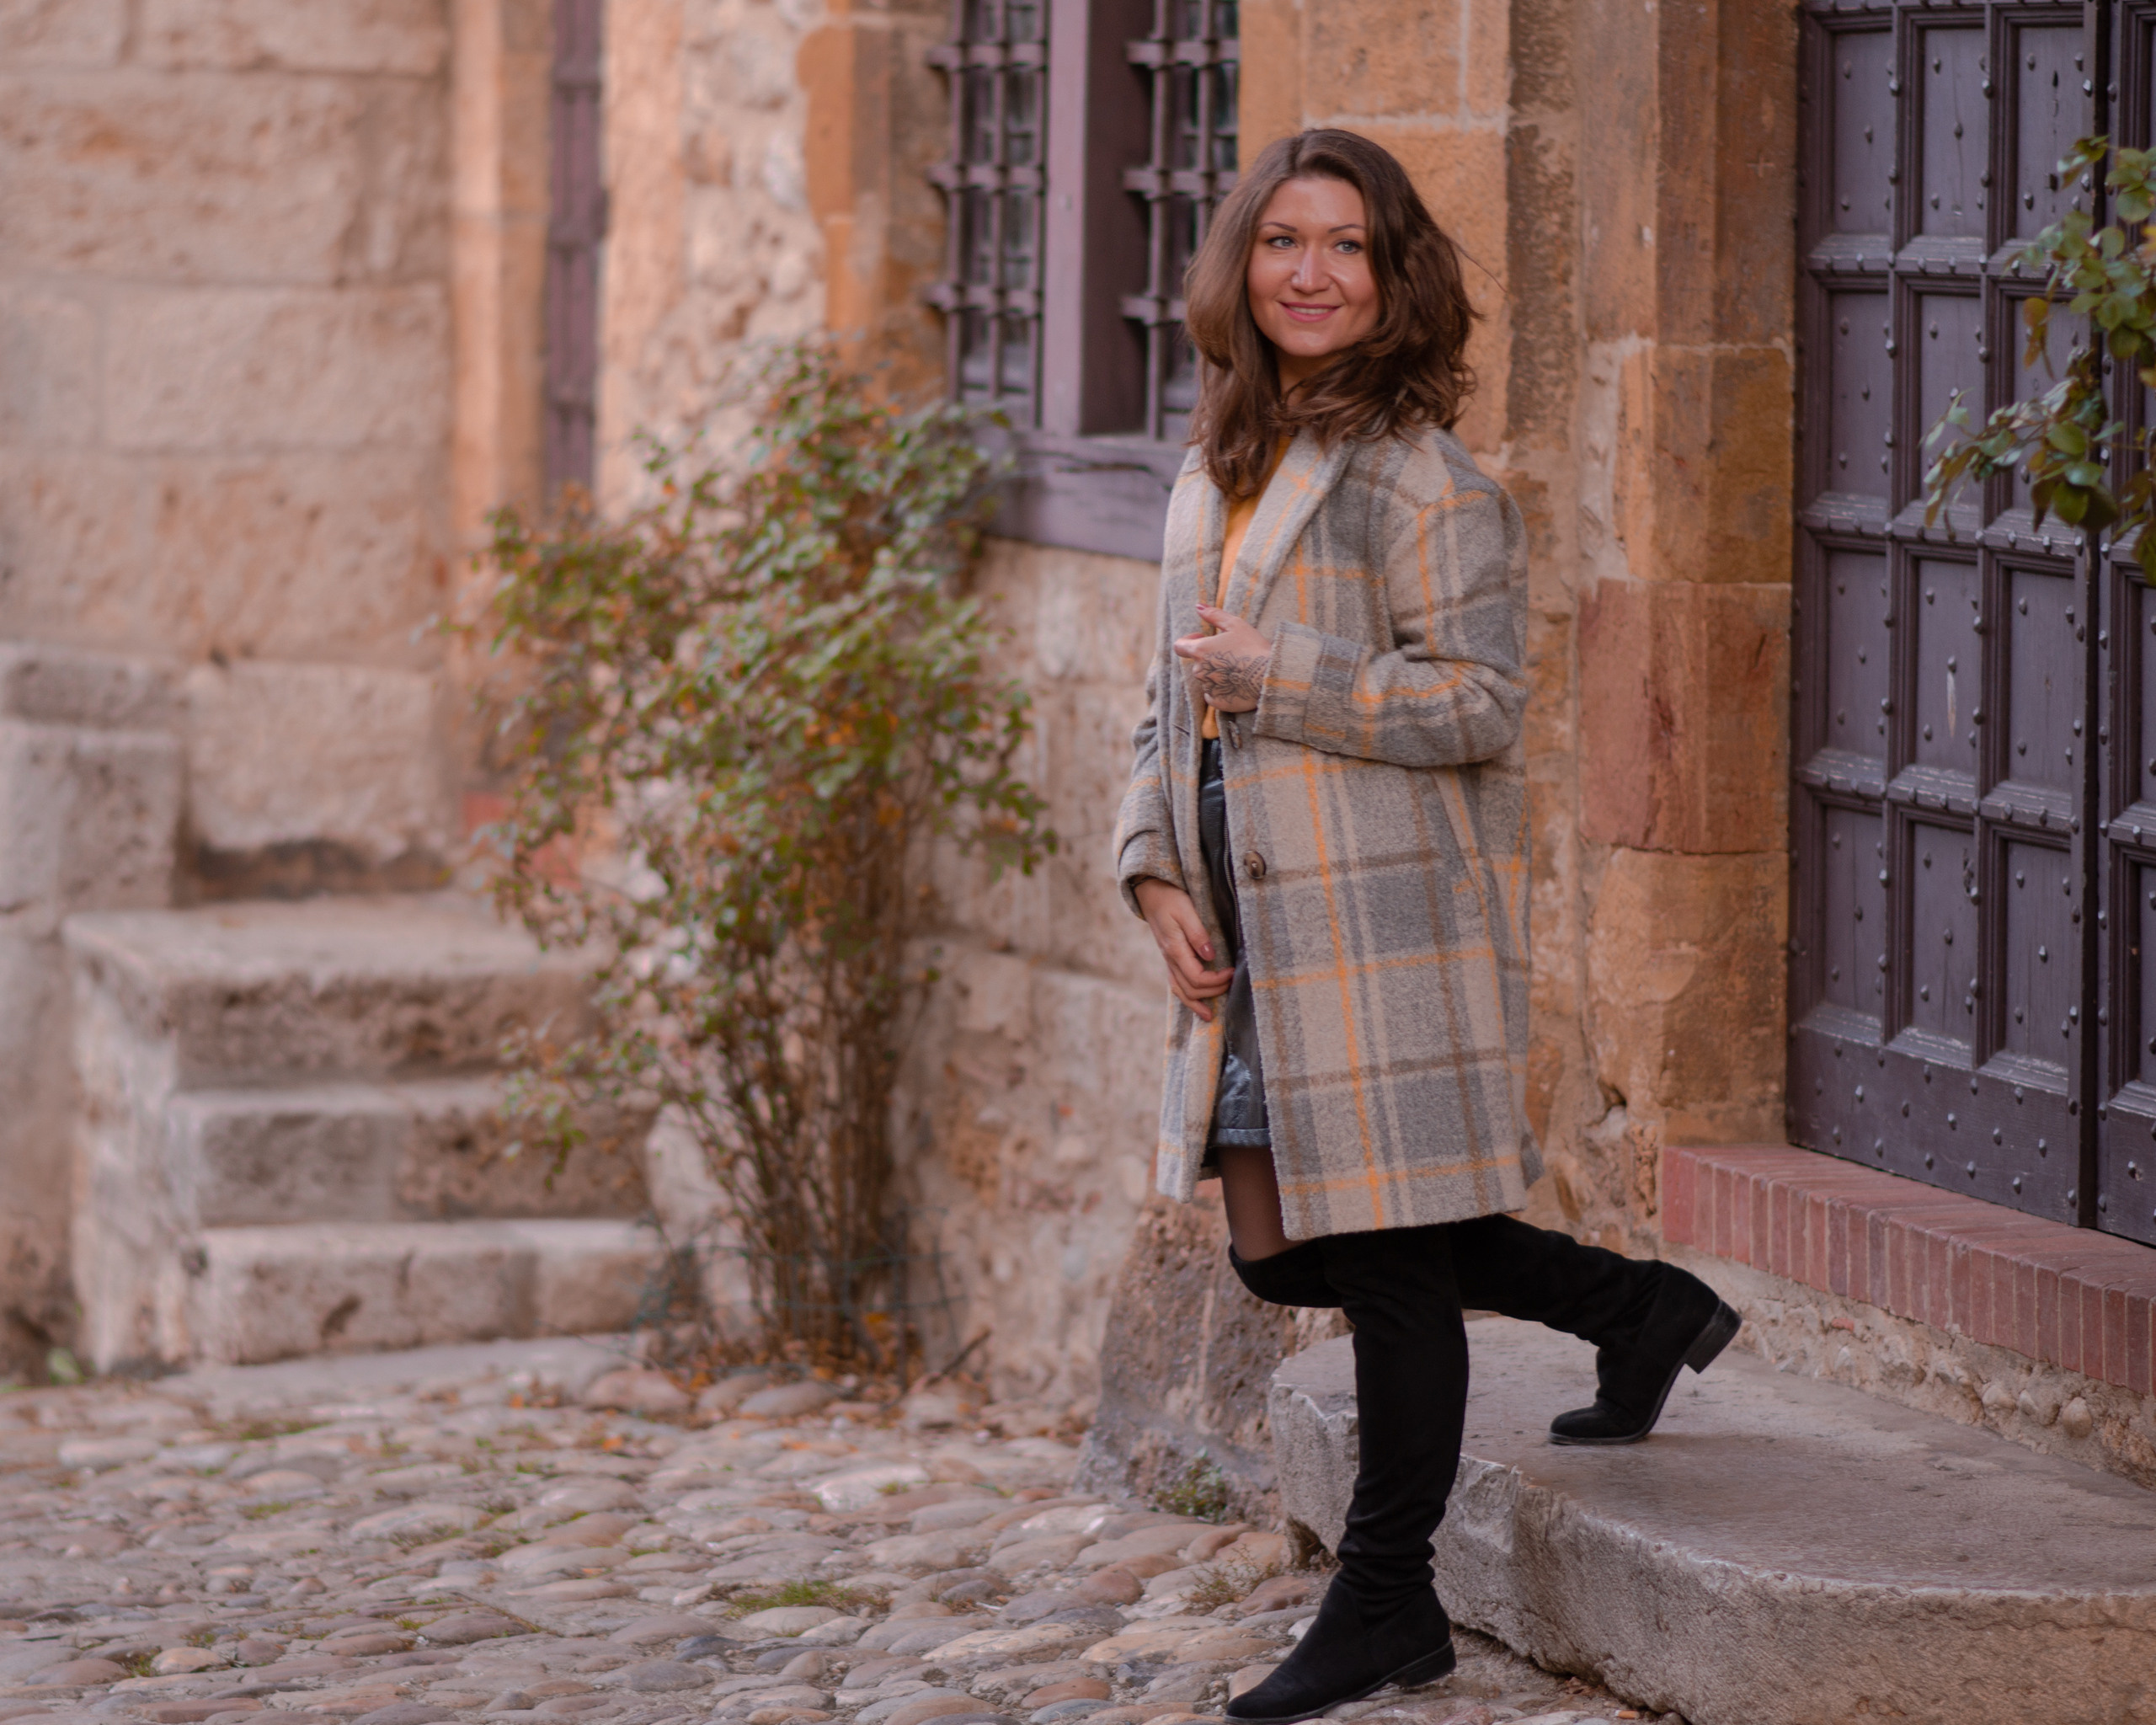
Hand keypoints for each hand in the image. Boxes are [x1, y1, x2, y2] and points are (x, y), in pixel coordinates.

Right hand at [1133, 877, 1234, 1021]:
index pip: (1197, 977)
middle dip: (1213, 991)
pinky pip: (1176, 985)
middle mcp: (1170, 960)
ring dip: (1197, 1004)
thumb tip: (1210, 956)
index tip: (1233, 971)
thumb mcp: (1186, 910)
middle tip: (1232, 983)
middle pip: (1191, 989)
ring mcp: (1168, 961)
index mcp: (1175, 949)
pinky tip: (1196, 1003)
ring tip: (1211, 1014)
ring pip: (1181, 991)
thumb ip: (1198, 934)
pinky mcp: (1170, 959)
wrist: (1151, 893)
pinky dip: (1187, 998)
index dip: (1216, 980)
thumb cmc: (1170, 899)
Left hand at [1172, 604, 1271, 713]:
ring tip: (1238, 669)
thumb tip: (1198, 606)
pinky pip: (1213, 695)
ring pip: (1207, 678)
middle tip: (1231, 654)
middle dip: (1209, 658)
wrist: (1270, 676)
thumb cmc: (1253, 647)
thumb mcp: (1235, 625)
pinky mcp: (1217, 702)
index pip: (1179, 646)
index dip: (1188, 641)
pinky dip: (1222, 689)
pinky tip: (1236, 683)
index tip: (1202, 638)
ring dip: (1217, 673)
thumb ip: (1214, 615)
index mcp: (1200, 651)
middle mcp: (1199, 671)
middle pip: (1197, 663)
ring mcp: (1207, 688)